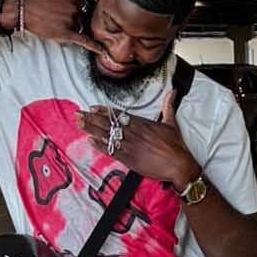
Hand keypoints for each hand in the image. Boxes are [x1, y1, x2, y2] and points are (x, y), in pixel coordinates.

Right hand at [20, 0, 99, 52]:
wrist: (24, 11)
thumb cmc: (38, 3)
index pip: (83, 6)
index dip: (76, 11)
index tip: (70, 12)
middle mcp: (74, 8)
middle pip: (81, 18)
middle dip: (73, 20)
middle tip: (57, 19)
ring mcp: (71, 20)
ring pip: (78, 28)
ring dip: (70, 29)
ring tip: (55, 24)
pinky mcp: (66, 33)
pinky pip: (83, 40)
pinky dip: (93, 46)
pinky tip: (101, 51)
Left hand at [77, 90, 200, 187]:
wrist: (178, 164)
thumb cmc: (176, 145)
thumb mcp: (171, 122)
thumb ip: (168, 106)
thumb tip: (172, 92)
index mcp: (141, 123)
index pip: (118, 114)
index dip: (103, 110)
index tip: (92, 107)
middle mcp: (133, 132)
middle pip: (108, 123)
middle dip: (91, 118)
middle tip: (78, 114)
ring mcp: (129, 146)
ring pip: (106, 135)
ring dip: (91, 129)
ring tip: (79, 124)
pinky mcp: (129, 159)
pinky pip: (111, 150)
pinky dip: (100, 145)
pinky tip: (90, 141)